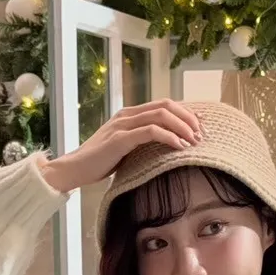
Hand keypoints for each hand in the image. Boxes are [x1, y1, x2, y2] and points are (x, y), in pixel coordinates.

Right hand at [37, 99, 201, 194]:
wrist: (73, 169)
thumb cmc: (98, 163)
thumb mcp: (124, 150)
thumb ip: (140, 144)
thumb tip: (164, 150)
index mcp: (129, 115)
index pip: (163, 105)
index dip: (185, 113)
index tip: (201, 126)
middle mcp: (127, 115)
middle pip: (166, 105)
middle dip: (188, 118)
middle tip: (202, 134)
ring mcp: (123, 125)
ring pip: (161, 115)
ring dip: (182, 127)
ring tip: (194, 140)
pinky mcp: (120, 139)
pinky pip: (150, 131)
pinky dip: (169, 137)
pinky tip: (180, 147)